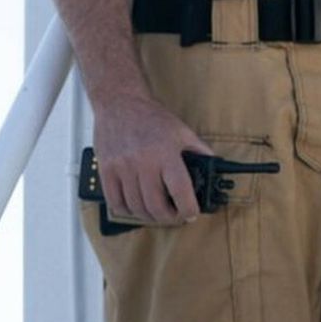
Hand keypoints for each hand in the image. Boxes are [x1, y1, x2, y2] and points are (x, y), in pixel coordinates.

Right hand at [91, 95, 213, 224]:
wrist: (120, 104)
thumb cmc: (151, 117)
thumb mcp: (182, 131)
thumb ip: (199, 150)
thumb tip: (214, 166)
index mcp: (165, 153)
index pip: (180, 189)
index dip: (188, 207)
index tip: (192, 214)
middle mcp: (143, 162)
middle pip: (156, 205)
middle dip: (169, 217)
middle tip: (176, 216)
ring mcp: (122, 168)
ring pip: (136, 207)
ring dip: (150, 217)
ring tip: (159, 213)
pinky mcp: (107, 171)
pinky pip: (115, 202)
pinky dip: (127, 211)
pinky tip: (136, 207)